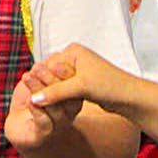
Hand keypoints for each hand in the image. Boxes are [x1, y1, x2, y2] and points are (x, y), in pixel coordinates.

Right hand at [8, 42, 127, 146]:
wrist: (130, 97)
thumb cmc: (110, 86)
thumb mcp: (79, 87)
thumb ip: (55, 92)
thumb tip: (33, 99)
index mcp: (73, 51)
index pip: (47, 64)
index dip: (39, 79)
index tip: (28, 91)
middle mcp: (74, 58)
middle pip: (50, 74)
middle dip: (44, 87)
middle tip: (31, 99)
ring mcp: (78, 71)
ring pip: (57, 84)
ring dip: (51, 94)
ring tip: (41, 104)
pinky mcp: (82, 84)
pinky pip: (64, 91)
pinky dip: (59, 98)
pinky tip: (53, 107)